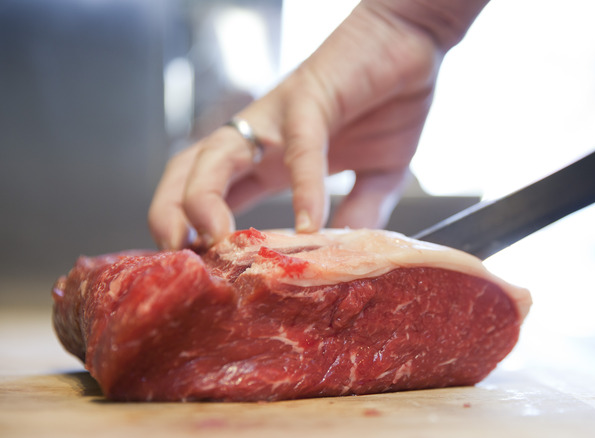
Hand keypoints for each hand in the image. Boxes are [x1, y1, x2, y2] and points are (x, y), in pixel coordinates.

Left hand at [148, 0, 488, 249]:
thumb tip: (349, 251)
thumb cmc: (389, 99)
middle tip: (178, 259)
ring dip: (203, 200)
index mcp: (270, 159)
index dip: (192, 232)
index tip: (196, 272)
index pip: (211, 195)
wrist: (411, 41)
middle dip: (169, 213)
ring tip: (217, 242)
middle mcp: (262, 137)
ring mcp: (280, 117)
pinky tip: (309, 225)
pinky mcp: (311, 97)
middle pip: (189, 172)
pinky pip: (299, 147)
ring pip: (217, 155)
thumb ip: (363, 210)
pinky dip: (303, 189)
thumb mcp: (379, 172)